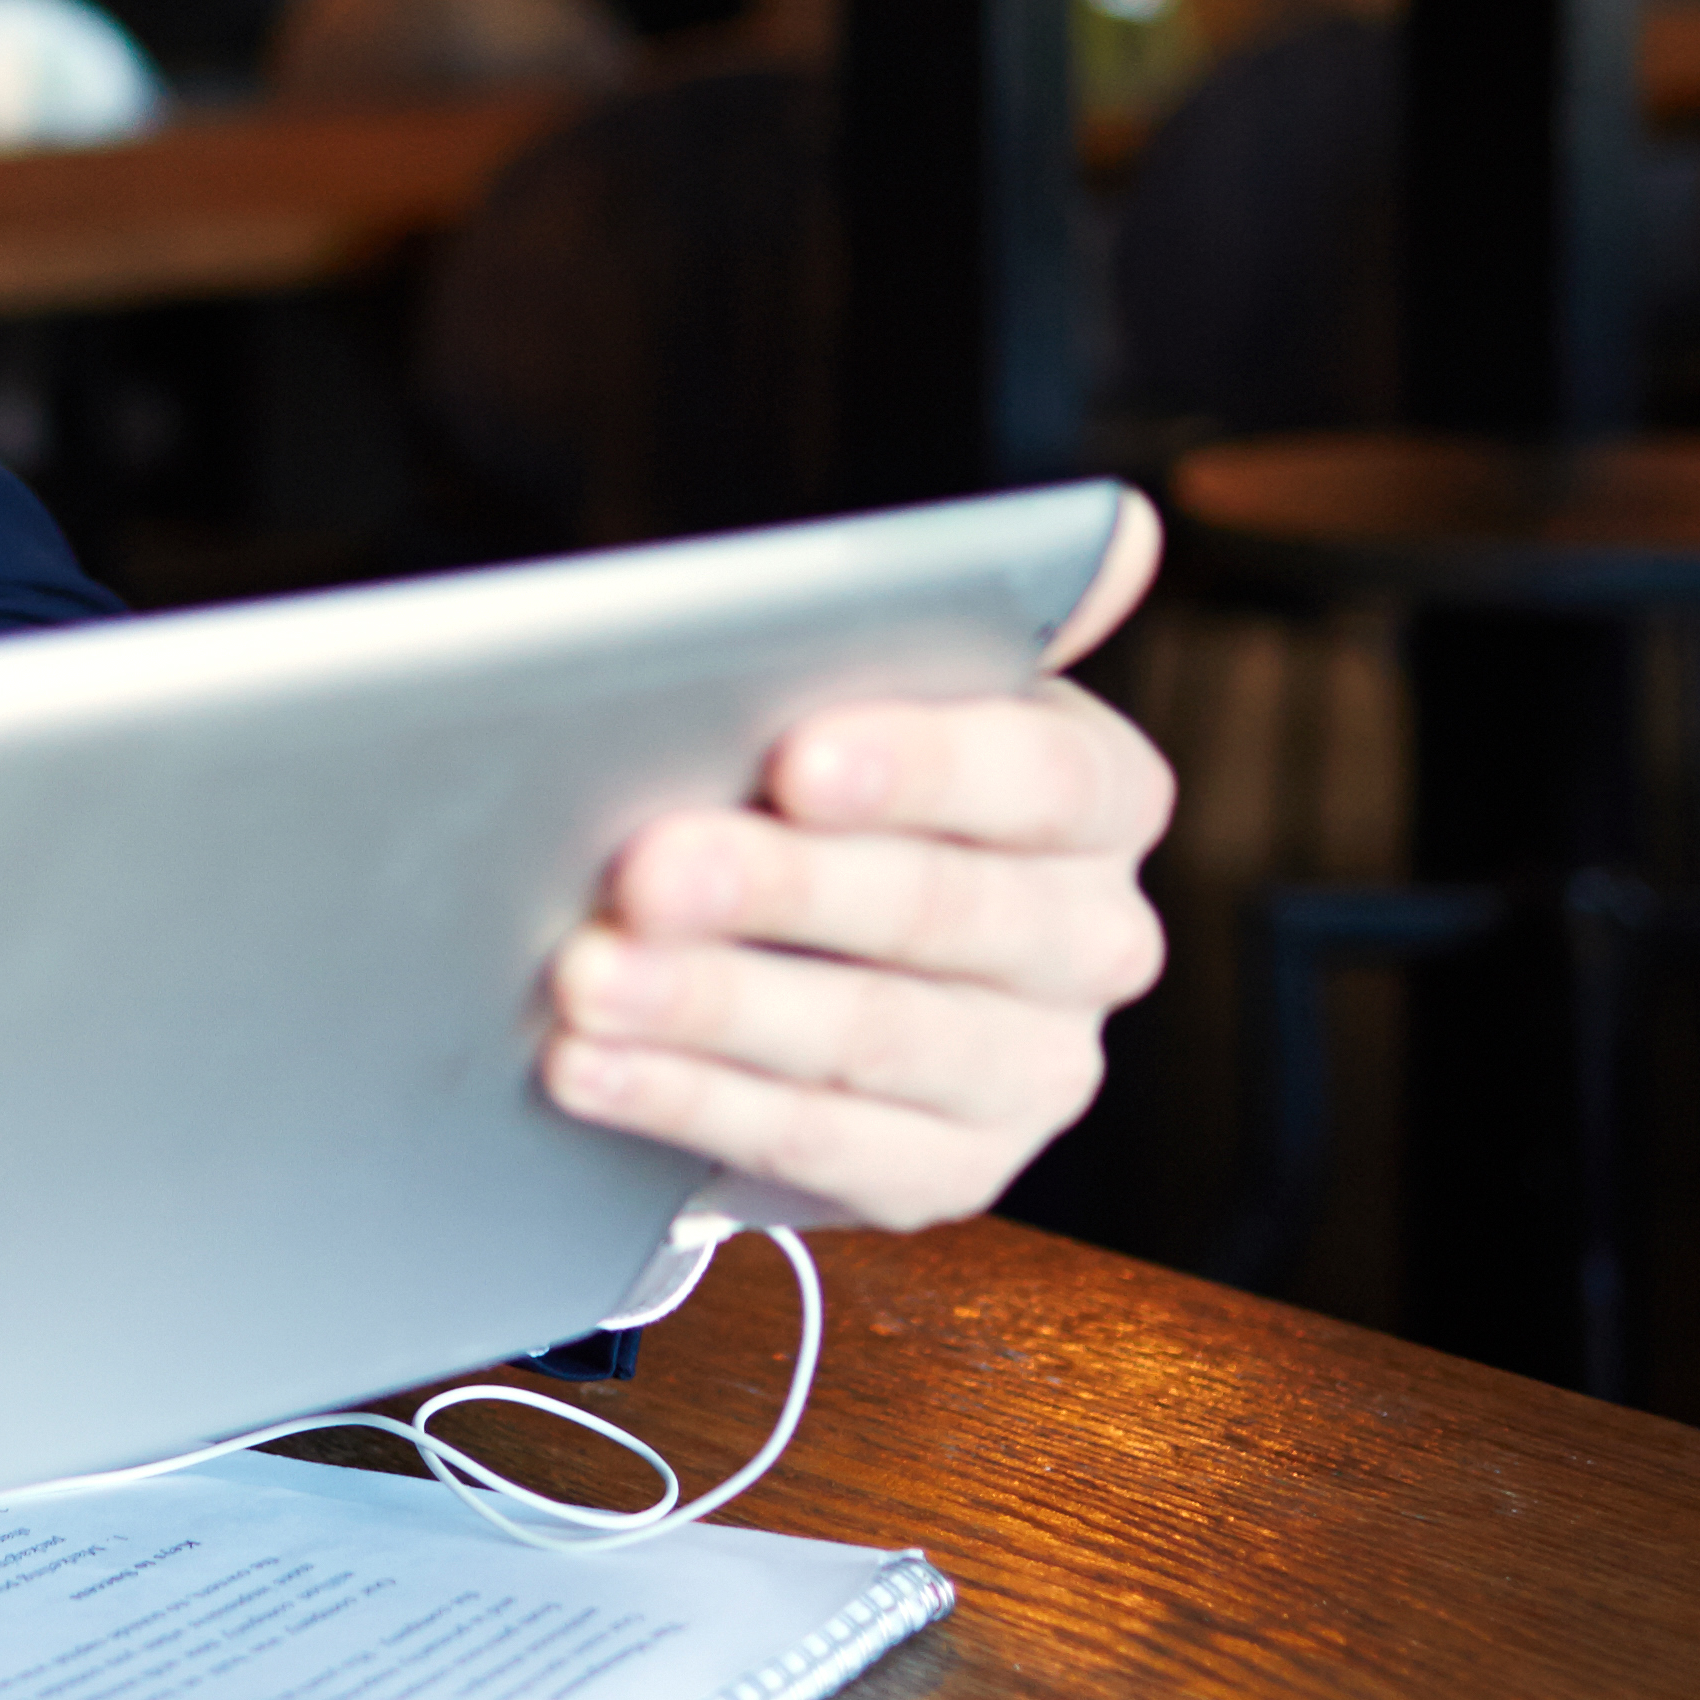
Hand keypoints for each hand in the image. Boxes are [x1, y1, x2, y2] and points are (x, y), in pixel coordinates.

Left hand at [536, 507, 1176, 1232]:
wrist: (805, 949)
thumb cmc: (826, 780)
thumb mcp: (881, 688)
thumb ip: (955, 614)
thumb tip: (1119, 528)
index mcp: (1103, 793)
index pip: (1043, 773)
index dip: (921, 766)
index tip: (794, 758)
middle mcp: (1095, 938)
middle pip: (942, 912)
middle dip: (778, 891)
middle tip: (642, 870)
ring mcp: (1034, 1070)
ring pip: (870, 1038)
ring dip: (712, 1008)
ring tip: (580, 975)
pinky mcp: (950, 1170)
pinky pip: (818, 1143)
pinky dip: (687, 1101)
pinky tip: (590, 1064)